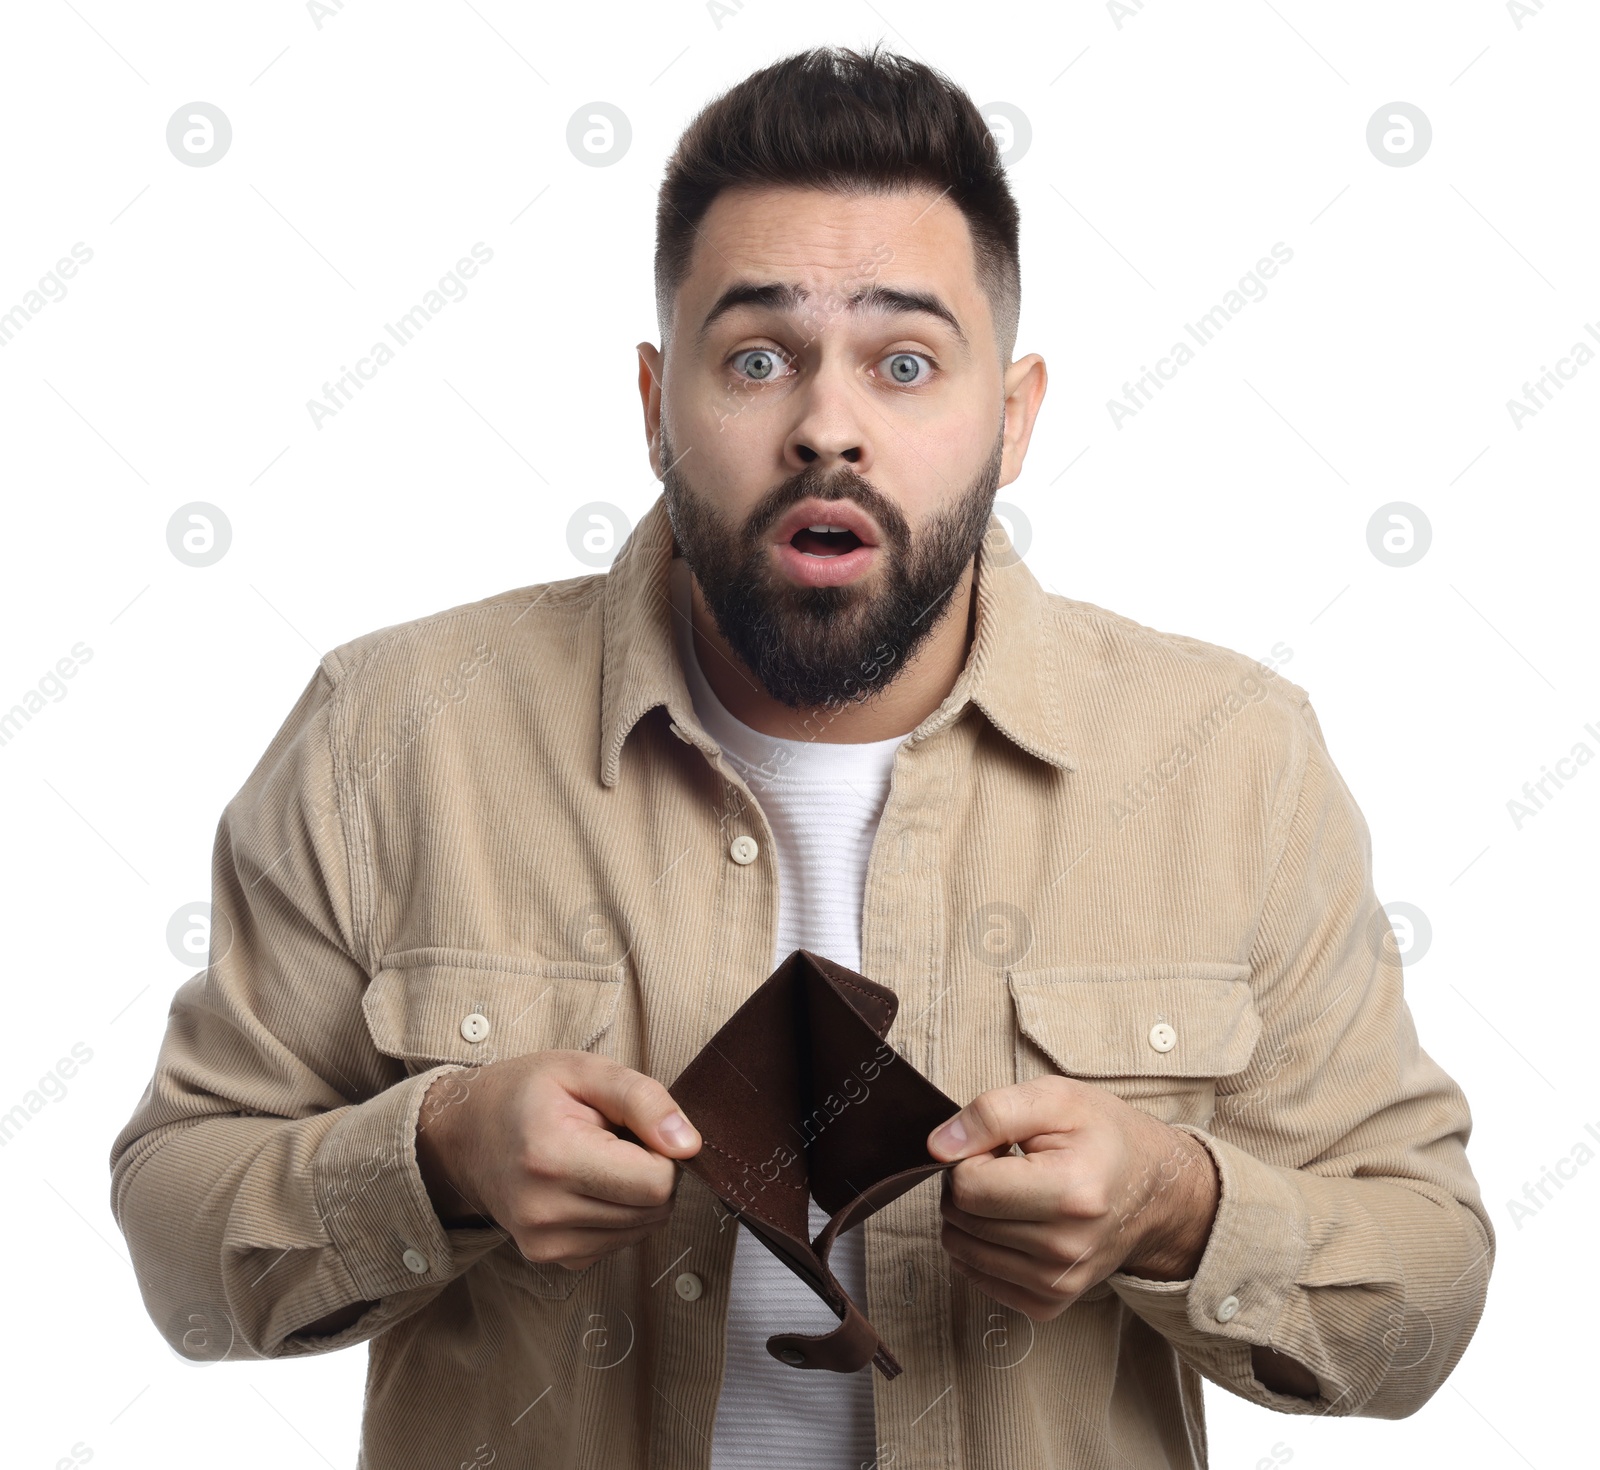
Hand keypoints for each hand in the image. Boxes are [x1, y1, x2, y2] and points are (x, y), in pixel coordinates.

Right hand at [414, 1050, 700, 1269]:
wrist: (465, 1134)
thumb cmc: (526, 1094)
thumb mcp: (584, 1072)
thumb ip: (644, 1100)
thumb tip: (689, 1146)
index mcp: (553, 1159)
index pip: (656, 1183)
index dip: (664, 1152)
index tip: (636, 1127)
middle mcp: (545, 1213)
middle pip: (655, 1211)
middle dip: (653, 1171)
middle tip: (616, 1139)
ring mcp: (546, 1245)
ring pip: (642, 1230)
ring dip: (637, 1194)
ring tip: (599, 1158)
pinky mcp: (552, 1260)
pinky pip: (620, 1242)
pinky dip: (619, 1213)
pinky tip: (589, 1184)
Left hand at [926, 1074, 1218, 1319]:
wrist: (1157, 1191)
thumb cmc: (1105, 1137)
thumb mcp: (1055, 1098)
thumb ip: (991, 1113)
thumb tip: (937, 1148)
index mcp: (1071, 1192)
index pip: (968, 1186)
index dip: (970, 1157)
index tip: (999, 1148)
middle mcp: (1066, 1248)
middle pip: (962, 1219)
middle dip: (967, 1185)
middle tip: (1005, 1167)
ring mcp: (1059, 1282)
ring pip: (962, 1250)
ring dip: (972, 1217)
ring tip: (1012, 1193)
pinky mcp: (1051, 1302)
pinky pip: (979, 1278)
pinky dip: (982, 1248)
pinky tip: (1014, 1223)